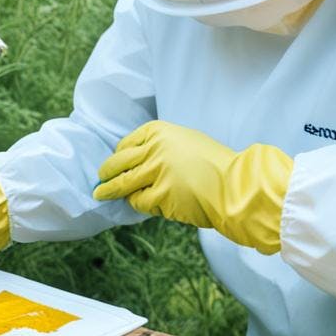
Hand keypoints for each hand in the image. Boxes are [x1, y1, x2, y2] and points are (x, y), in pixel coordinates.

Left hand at [93, 120, 292, 253]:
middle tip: (100, 179)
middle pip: (120, 162)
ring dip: (110, 190)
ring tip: (101, 195)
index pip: (127, 144)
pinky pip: (140, 201)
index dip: (118, 155)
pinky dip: (138, 203)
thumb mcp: (187, 141)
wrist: (235, 185)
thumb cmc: (217, 164)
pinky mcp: (159, 196)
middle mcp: (154, 148)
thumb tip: (141, 160)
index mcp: (160, 131)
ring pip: (124, 183)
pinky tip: (139, 204)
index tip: (114, 162)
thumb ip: (163, 147)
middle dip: (106, 172)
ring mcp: (155, 172)